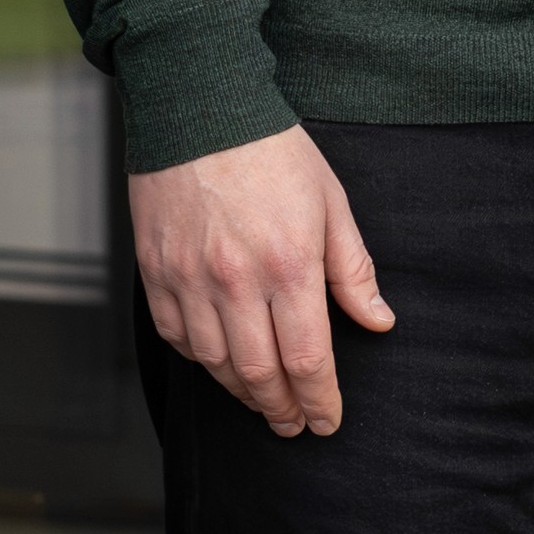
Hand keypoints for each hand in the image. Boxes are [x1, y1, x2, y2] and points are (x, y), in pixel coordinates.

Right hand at [131, 123, 393, 434]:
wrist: (198, 108)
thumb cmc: (273, 151)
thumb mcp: (331, 203)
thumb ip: (353, 270)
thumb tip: (378, 323)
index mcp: (289, 264)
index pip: (307, 358)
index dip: (320, 401)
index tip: (327, 422)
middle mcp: (235, 281)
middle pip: (259, 373)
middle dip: (282, 410)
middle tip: (294, 426)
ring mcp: (188, 279)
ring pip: (214, 364)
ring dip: (242, 393)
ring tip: (263, 402)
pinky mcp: (155, 272)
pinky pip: (176, 337)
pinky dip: (200, 360)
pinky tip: (220, 363)